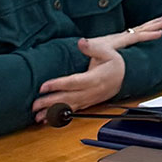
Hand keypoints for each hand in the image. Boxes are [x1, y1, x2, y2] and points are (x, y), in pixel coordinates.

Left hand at [30, 17, 161, 115]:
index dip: (58, 85)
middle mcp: (92, 91)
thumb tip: (81, 42)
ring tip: (38, 117)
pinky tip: (49, 119)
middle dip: (50, 103)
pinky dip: (61, 116)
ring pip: (70, 108)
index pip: (74, 83)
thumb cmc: (115, 64)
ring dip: (53, 113)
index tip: (43, 87)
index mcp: (95, 78)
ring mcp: (90, 99)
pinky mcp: (88, 103)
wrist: (126, 76)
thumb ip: (93, 47)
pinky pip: (73, 111)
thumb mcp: (107, 51)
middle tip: (34, 105)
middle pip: (69, 98)